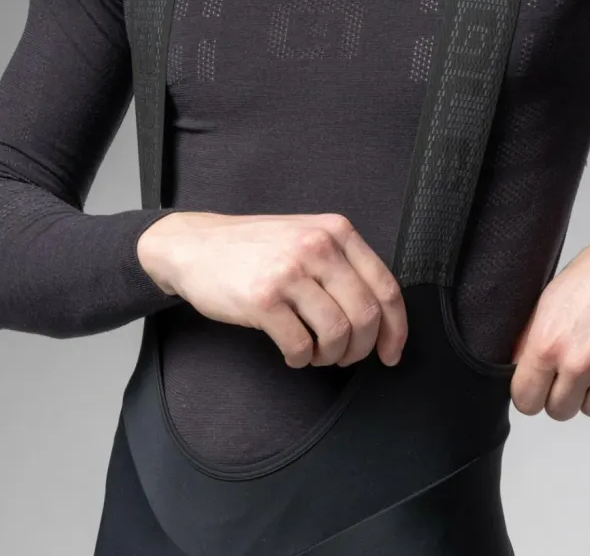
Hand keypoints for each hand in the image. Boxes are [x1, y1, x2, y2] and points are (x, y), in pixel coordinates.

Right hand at [136, 211, 406, 368]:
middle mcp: (317, 246)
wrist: (194, 245)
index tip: (391, 353)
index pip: (385, 286)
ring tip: (314, 353)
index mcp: (336, 230)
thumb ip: (342, 263)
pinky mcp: (263, 298)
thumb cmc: (253, 248)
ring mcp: (290, 271)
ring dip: (330, 356)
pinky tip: (291, 352)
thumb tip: (381, 318)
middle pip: (366, 315)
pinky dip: (300, 359)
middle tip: (344, 357)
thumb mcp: (306, 236)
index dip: (396, 329)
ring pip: (337, 334)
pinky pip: (300, 345)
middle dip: (361, 348)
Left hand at [510, 189, 589, 419]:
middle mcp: (579, 361)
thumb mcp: (549, 297)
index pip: (525, 399)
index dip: (529, 394)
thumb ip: (532, 336)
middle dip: (562, 394)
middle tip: (570, 370)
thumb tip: (517, 364)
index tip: (537, 386)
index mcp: (547, 342)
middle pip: (559, 411)